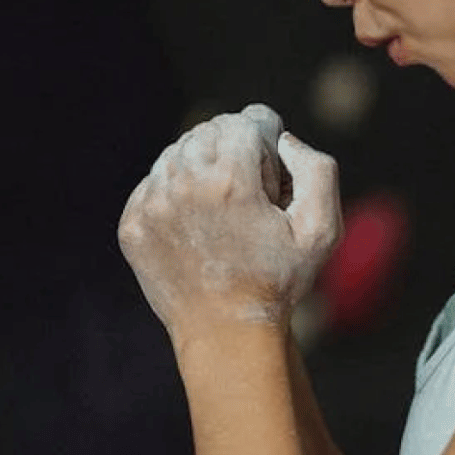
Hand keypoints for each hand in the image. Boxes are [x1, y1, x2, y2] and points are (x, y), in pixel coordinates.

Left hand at [117, 105, 341, 347]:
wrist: (226, 334)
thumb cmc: (279, 280)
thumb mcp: (322, 228)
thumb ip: (316, 167)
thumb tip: (283, 140)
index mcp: (230, 181)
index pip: (248, 120)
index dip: (269, 145)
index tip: (273, 180)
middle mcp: (183, 185)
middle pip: (211, 130)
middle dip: (236, 152)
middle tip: (251, 196)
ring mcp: (151, 205)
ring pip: (179, 152)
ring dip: (205, 168)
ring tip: (223, 210)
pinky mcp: (132, 223)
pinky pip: (155, 182)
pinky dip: (177, 192)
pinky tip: (197, 225)